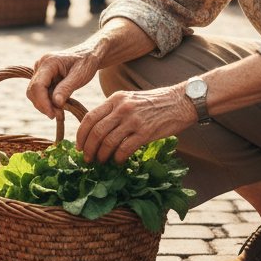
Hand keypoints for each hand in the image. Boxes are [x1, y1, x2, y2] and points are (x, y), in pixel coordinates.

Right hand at [27, 48, 102, 126]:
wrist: (89, 54)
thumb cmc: (87, 63)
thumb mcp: (80, 76)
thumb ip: (66, 88)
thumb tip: (55, 103)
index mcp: (49, 62)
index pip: (37, 86)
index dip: (43, 102)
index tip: (53, 115)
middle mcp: (40, 64)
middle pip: (33, 91)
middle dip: (43, 105)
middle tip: (59, 115)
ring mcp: (40, 70)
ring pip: (34, 93)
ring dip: (45, 105)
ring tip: (60, 112)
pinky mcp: (42, 76)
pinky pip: (39, 92)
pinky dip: (47, 101)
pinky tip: (59, 106)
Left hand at [76, 85, 195, 163]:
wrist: (180, 102)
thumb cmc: (154, 103)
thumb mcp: (130, 99)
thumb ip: (114, 110)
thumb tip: (96, 130)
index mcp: (115, 98)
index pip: (90, 117)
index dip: (81, 135)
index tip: (80, 147)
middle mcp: (122, 108)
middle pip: (96, 132)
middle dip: (89, 149)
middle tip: (88, 159)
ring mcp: (133, 120)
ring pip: (108, 142)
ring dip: (102, 156)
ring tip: (102, 162)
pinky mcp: (145, 132)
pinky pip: (124, 149)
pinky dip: (118, 158)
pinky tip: (118, 161)